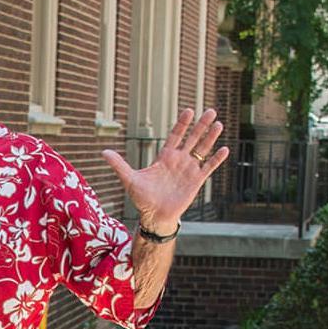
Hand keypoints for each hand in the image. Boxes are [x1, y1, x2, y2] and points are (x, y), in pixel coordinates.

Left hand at [103, 108, 227, 234]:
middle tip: (211, 111)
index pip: (175, 136)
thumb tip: (103, 152)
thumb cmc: (142, 198)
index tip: (189, 111)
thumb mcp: (129, 180)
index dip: (182, 124)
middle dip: (201, 126)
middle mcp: (179, 160)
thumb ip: (119, 165)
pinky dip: (216, 159)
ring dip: (211, 138)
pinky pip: (208, 167)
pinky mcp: (196, 181)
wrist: (154, 216)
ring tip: (219, 124)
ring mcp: (188, 169)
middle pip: (192, 139)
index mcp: (164, 157)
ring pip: (202, 150)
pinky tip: (224, 149)